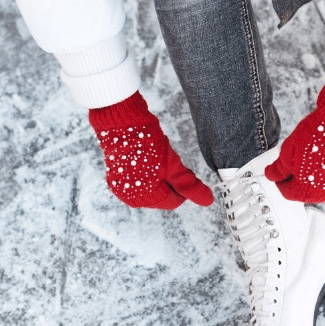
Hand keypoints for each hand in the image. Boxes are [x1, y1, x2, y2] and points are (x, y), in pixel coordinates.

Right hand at [88, 92, 213, 208]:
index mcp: (147, 197)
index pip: (174, 202)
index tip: (182, 171)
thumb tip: (208, 201)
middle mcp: (132, 198)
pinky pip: (137, 184)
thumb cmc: (147, 142)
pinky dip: (144, 176)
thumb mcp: (173, 165)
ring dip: (157, 180)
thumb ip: (189, 185)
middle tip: (168, 164)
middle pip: (161, 198)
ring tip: (155, 161)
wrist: (121, 123)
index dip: (182, 187)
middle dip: (169, 184)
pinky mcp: (115, 180)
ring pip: (150, 191)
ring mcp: (122, 190)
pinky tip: (145, 161)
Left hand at [264, 78, 324, 202]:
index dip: (280, 180)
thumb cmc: (317, 135)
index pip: (286, 192)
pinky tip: (324, 155)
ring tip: (310, 155)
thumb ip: (278, 169)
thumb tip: (271, 175)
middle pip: (304, 191)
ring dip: (312, 175)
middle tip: (295, 160)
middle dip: (297, 178)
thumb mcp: (288, 151)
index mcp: (306, 190)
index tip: (280, 169)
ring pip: (319, 185)